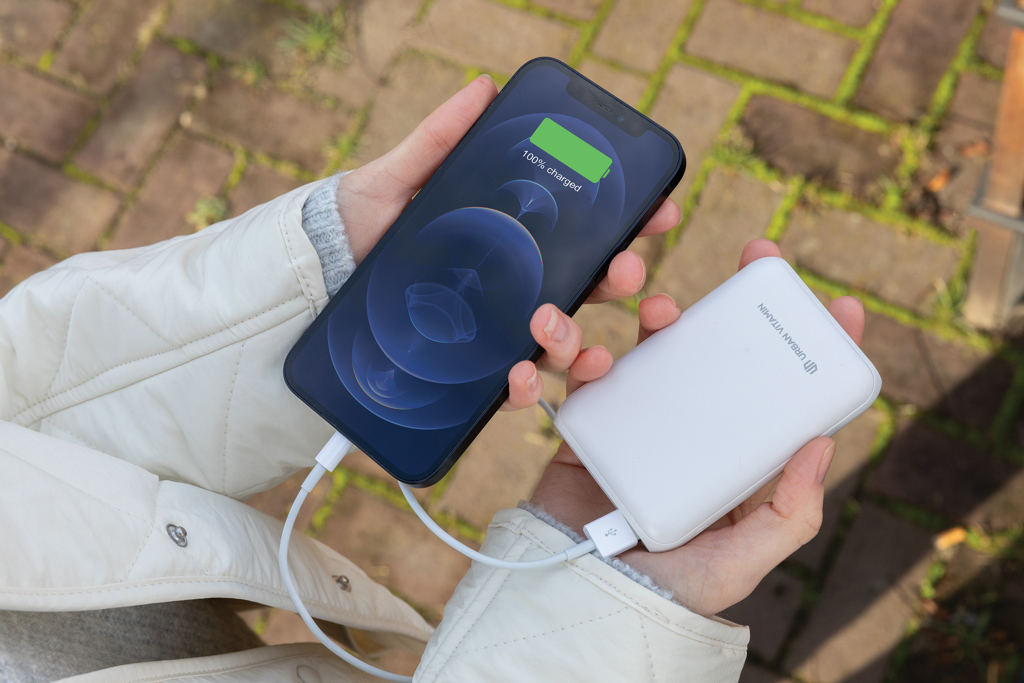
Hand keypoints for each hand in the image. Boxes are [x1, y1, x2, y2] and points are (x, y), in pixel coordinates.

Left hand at [333, 75, 680, 409]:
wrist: (314, 280)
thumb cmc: (361, 227)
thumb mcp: (399, 178)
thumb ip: (442, 139)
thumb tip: (483, 88)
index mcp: (514, 241)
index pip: (587, 233)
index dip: (630, 223)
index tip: (658, 209)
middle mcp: (516, 289)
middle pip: (589, 290)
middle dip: (621, 280)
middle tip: (624, 269)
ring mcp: (497, 333)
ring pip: (563, 344)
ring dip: (577, 339)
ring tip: (550, 324)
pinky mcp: (472, 374)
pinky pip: (515, 389)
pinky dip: (528, 388)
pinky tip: (518, 375)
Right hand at [528, 239, 865, 617]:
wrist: (583, 602)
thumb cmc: (669, 590)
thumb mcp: (744, 558)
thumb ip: (788, 513)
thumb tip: (824, 442)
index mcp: (735, 462)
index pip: (780, 396)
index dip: (812, 349)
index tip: (837, 305)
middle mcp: (691, 434)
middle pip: (714, 355)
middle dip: (731, 305)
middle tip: (749, 263)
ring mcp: (638, 427)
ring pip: (647, 353)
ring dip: (654, 319)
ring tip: (654, 309)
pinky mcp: (588, 429)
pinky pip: (579, 383)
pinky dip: (570, 363)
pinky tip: (580, 360)